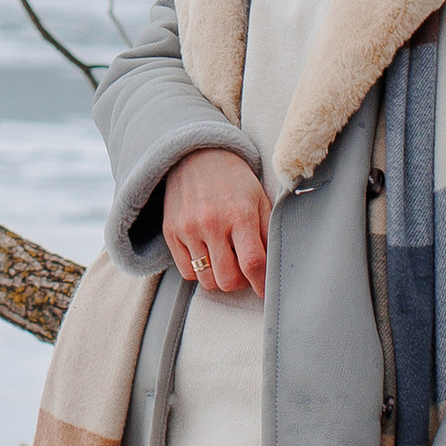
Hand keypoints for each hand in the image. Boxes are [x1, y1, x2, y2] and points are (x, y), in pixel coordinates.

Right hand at [162, 147, 271, 294]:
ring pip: (206, 281)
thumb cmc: (233, 179)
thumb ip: (268, 233)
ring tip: (226, 261)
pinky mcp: (171, 232)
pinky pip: (187, 272)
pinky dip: (200, 271)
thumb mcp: (259, 199)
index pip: (253, 263)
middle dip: (240, 282)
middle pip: (227, 279)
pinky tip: (208, 255)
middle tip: (244, 270)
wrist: (197, 155)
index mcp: (239, 214)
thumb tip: (274, 268)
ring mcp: (188, 229)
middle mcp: (211, 223)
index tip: (265, 290)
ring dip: (219, 278)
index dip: (262, 284)